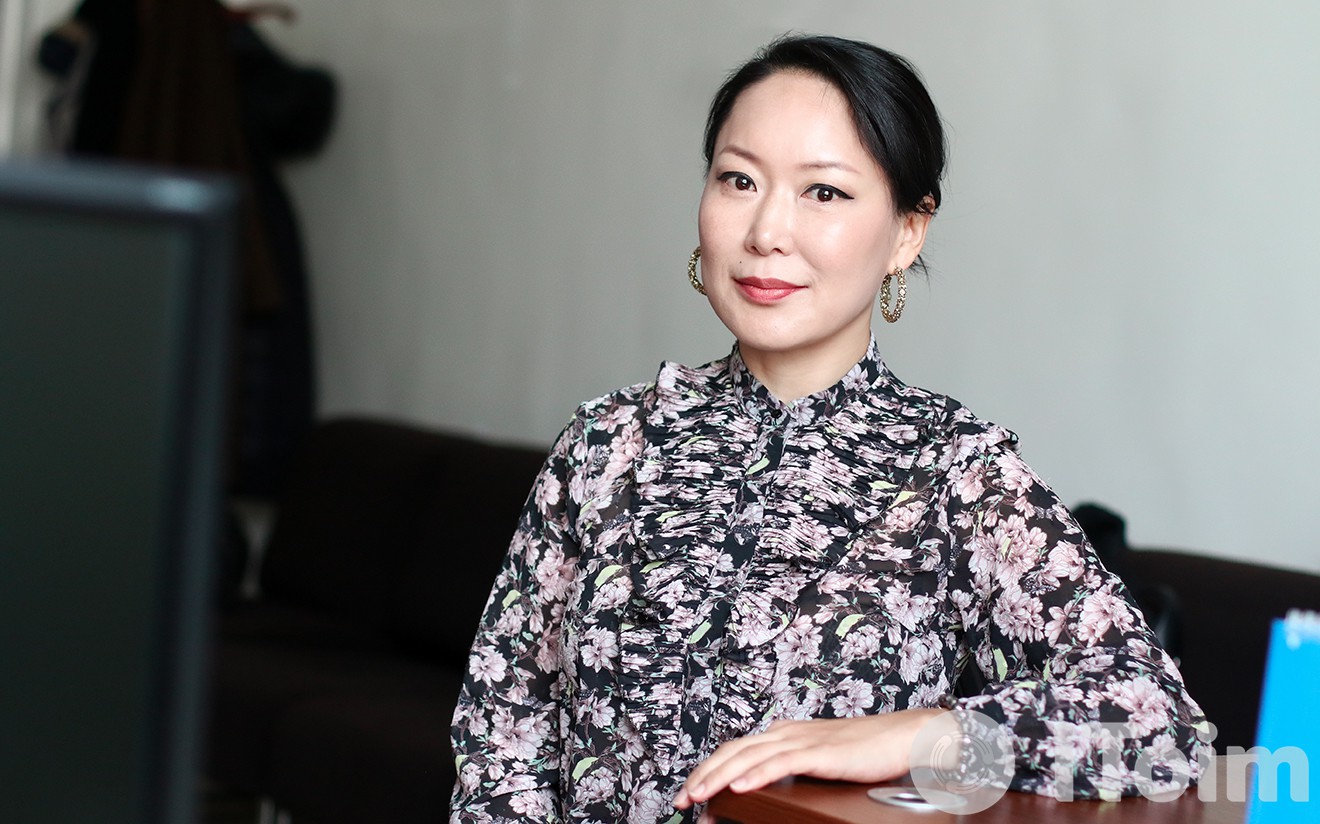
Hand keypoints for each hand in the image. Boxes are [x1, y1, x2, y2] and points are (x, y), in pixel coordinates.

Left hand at [673, 708, 953, 810]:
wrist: (905, 737)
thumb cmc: (867, 751)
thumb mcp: (819, 760)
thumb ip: (792, 767)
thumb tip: (764, 784)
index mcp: (785, 733)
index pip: (736, 749)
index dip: (709, 768)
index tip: (690, 789)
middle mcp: (787, 732)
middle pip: (733, 750)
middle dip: (703, 774)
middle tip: (682, 797)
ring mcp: (803, 740)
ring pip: (748, 756)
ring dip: (718, 776)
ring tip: (698, 794)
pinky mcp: (820, 752)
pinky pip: (780, 763)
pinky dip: (755, 774)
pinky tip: (738, 785)